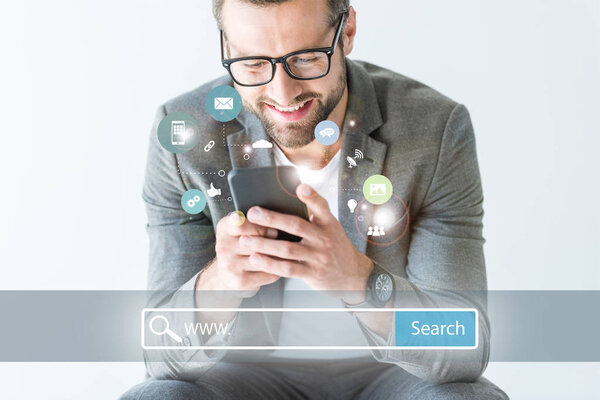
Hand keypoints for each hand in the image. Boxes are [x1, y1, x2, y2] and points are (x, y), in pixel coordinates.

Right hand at [196, 211, 279, 297]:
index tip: (272, 229)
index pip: (242, 223)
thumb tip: (274, 230)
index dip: (260, 226)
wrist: (228, 274)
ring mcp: (229, 265)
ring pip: (265, 258)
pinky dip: (276, 271)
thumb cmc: (241, 247)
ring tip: (282, 256)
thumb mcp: (243, 229)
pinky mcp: (239, 281)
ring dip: (278, 257)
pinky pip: (267, 274)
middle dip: (273, 242)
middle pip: (258, 241)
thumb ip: (256, 223)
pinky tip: (276, 268)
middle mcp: (223, 246)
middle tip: (282, 244)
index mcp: (224, 228)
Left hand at [241, 184, 373, 302]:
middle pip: (296, 226)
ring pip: (288, 249)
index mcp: (328, 223)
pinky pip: (288, 269)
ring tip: (245, 240)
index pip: (321, 206)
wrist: (352, 274)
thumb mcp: (330, 227)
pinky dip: (270, 264)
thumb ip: (313, 215)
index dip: (311, 196)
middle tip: (253, 213)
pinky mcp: (312, 273)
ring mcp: (318, 257)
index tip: (300, 187)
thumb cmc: (334, 246)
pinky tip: (256, 259)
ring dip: (264, 244)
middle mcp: (324, 238)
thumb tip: (288, 196)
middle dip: (272, 219)